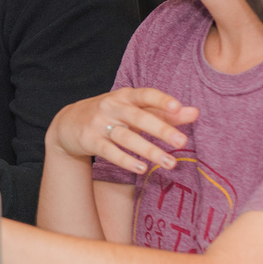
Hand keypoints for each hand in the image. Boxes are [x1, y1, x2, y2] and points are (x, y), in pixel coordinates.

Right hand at [46, 88, 198, 174]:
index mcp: (125, 96)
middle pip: (138, 118)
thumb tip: (195, 112)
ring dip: (149, 150)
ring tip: (170, 163)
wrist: (67, 123)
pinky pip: (109, 152)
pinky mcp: (90, 140)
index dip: (161, 100)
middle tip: (182, 142)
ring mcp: (99, 124)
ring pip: (126, 137)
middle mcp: (112, 107)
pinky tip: (142, 169)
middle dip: (161, 129)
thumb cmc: (110, 115)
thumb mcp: (134, 109)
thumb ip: (163, 112)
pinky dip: (125, 160)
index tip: (178, 107)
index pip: (146, 95)